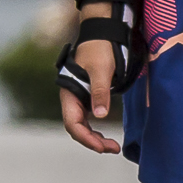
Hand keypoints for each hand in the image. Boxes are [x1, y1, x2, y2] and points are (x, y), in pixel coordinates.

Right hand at [59, 20, 126, 155]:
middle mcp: (71, 98)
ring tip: (112, 146)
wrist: (102, 33)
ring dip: (94, 137)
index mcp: (70, 93)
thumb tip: (100, 116)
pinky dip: (95, 128)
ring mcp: (78, 98)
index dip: (86, 138)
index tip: (102, 147)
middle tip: (113, 148)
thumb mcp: (101, 69)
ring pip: (82, 125)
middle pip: (77, 128)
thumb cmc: (100, 49)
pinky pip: (87, 118)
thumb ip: (99, 92)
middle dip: (92, 141)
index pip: (73, 123)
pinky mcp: (87, 96)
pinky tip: (105, 135)